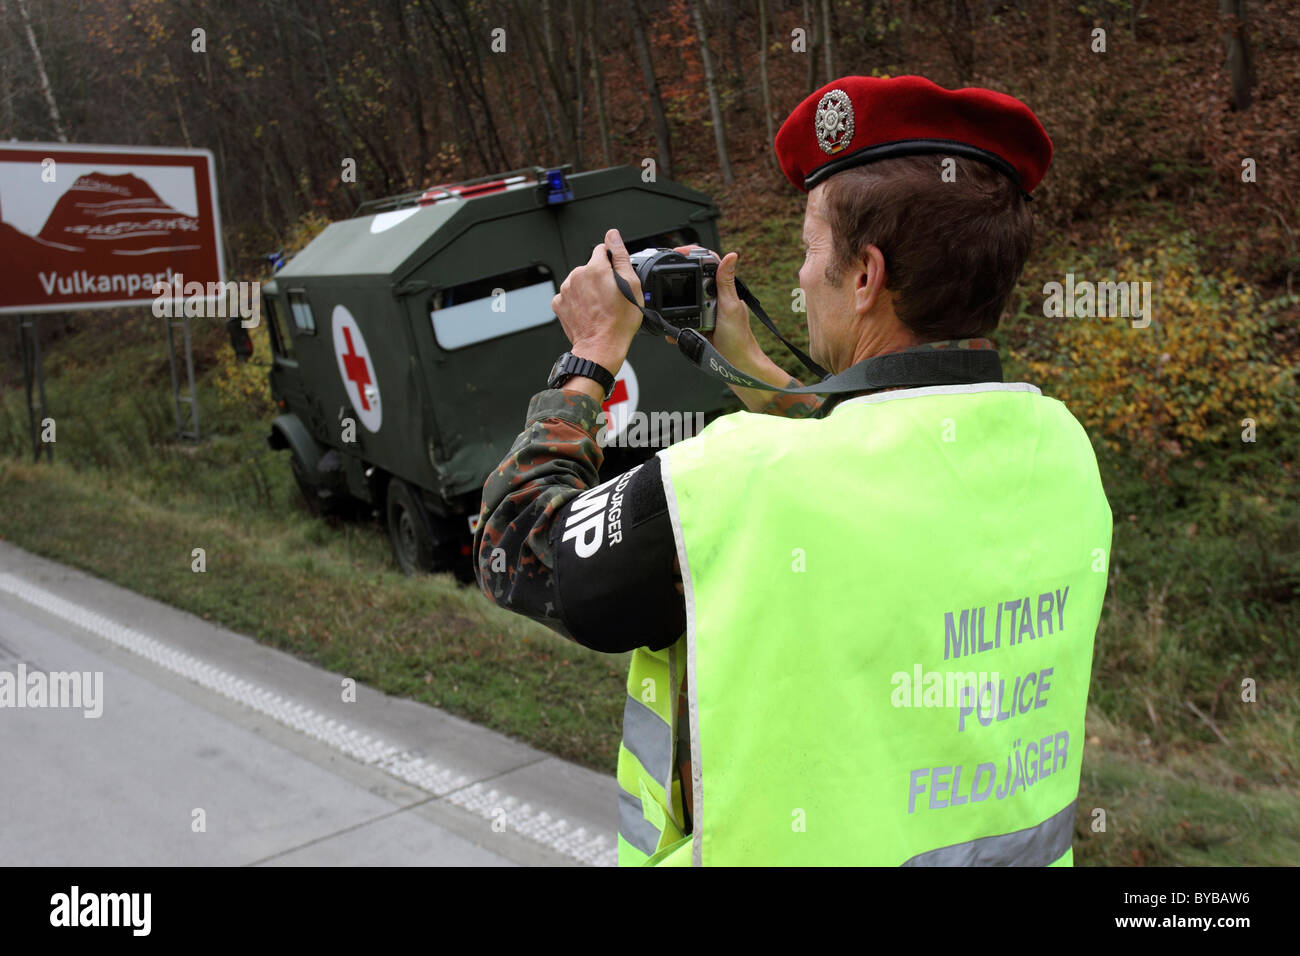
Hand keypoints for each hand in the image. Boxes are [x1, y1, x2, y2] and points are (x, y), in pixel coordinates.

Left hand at [551, 228, 643, 373]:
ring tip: (600, 307)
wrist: (600, 347)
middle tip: (610, 297)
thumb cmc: (618, 322)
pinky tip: (588, 312)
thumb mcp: (631, 285)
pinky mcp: (559, 303)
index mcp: (596, 268)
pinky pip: (569, 295)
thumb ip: (620, 256)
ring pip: (579, 281)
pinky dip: (578, 301)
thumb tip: (613, 236)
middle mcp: (577, 275)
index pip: (602, 249)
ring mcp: (566, 290)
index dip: (612, 262)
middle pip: (590, 267)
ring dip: (588, 289)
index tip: (615, 277)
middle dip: (599, 277)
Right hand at [670, 244, 762, 367]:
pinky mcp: (696, 326)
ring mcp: (703, 312)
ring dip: (675, 309)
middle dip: (680, 285)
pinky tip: (672, 332)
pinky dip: (674, 327)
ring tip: (672, 312)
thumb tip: (732, 255)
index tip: (677, 254)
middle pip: (691, 280)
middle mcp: (712, 298)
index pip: (707, 263)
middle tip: (672, 288)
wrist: (735, 364)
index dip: (692, 254)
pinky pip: (680, 322)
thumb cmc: (739, 338)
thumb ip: (726, 282)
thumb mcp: (730, 306)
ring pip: (683, 303)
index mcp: (722, 289)